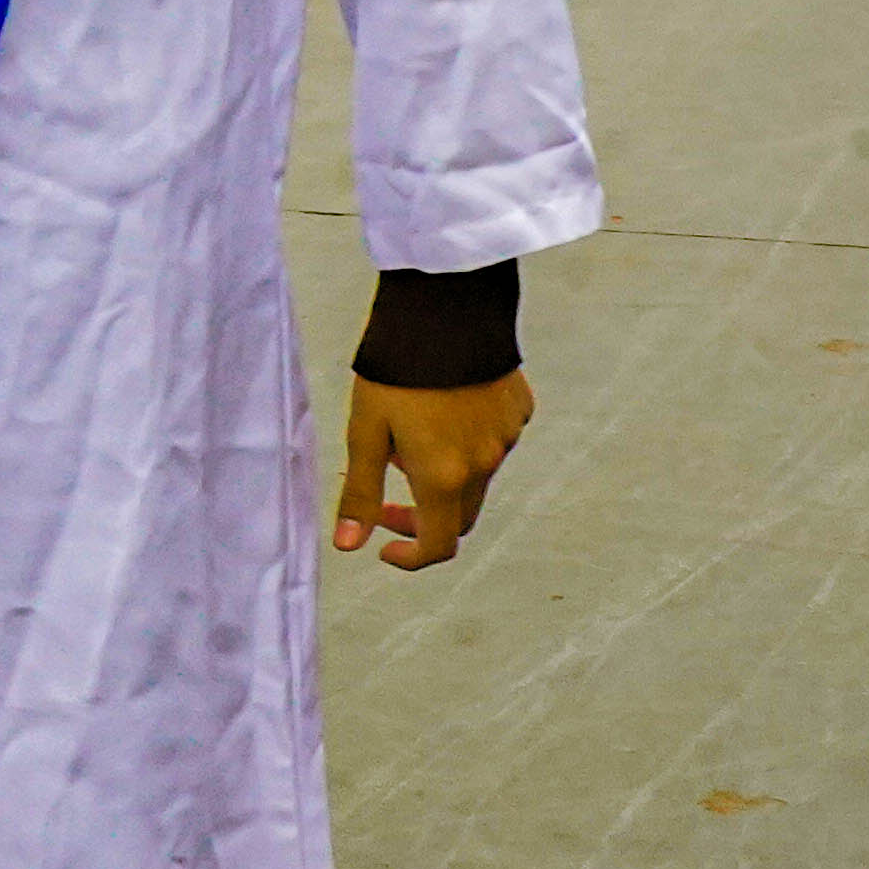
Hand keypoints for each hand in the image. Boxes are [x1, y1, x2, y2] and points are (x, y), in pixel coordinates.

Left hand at [333, 368, 527, 567]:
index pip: (439, 544)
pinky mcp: (519, 410)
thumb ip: (360, 492)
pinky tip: (443, 406)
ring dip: (444, 474)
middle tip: (385, 498)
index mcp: (445, 477)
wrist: (446, 312)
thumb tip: (348, 546)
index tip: (385, 546)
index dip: (411, 556)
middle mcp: (485, 464)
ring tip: (408, 431)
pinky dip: (466, 441)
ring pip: (477, 475)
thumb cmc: (395, 372)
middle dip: (422, 517)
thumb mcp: (364, 432)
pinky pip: (493, 440)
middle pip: (459, 515)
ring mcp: (507, 437)